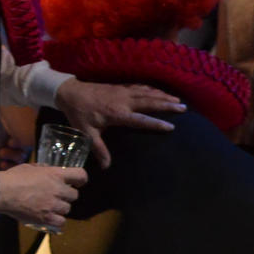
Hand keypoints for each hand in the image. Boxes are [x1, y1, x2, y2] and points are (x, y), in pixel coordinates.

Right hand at [0, 163, 86, 229]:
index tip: (77, 183)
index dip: (81, 180)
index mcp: (55, 175)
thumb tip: (50, 170)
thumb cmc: (13, 178)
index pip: (81, 175)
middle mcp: (57, 190)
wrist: (1, 192)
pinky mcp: (46, 218)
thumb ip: (44, 169)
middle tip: (57, 196)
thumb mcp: (31, 167)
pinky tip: (51, 218)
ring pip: (67, 209)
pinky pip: (61, 222)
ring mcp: (52, 205)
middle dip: (67, 196)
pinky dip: (57, 221)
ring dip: (61, 208)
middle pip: (74, 195)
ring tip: (50, 207)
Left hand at [53, 80, 184, 167]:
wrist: (70, 92)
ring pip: (148, 93)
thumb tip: (107, 167)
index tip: (171, 127)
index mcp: (117, 114)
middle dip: (167, 105)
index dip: (156, 123)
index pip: (141, 119)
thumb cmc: (79, 114)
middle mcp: (124, 101)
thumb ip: (99, 149)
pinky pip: (141, 86)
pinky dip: (153, 89)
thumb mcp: (86, 133)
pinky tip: (161, 91)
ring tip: (178, 100)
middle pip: (149, 102)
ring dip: (163, 96)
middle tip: (183, 108)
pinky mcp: (121, 87)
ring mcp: (124, 92)